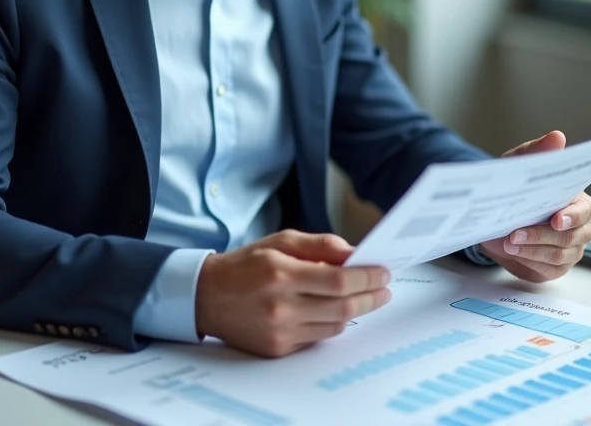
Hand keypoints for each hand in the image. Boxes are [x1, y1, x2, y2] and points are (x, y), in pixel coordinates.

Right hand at [194, 230, 391, 357]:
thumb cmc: (246, 264)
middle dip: (370, 297)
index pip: (340, 280)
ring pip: (334, 325)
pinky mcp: (277, 348)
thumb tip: (355, 253)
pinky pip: (317, 338)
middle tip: (385, 289)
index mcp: (282, 273)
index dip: (367, 278)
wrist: (206, 297)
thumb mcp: (281, 241)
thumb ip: (320, 246)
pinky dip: (332, 324)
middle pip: (343, 307)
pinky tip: (336, 311)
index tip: (384, 272)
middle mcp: (280, 305)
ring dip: (355, 311)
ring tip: (365, 298)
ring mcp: (279, 331)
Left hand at [478, 131, 590, 283]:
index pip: (585, 210)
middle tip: (516, 232)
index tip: (555, 218)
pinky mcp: (554, 267)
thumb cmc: (515, 187)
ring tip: (508, 241)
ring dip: (531, 249)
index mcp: (578, 200)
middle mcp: (579, 227)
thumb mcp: (520, 165)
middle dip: (542, 235)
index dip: (573, 216)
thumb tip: (557, 137)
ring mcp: (569, 249)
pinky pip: (547, 270)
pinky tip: (512, 252)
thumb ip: (538, 152)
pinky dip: (528, 261)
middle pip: (571, 238)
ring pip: (558, 256)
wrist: (497, 214)